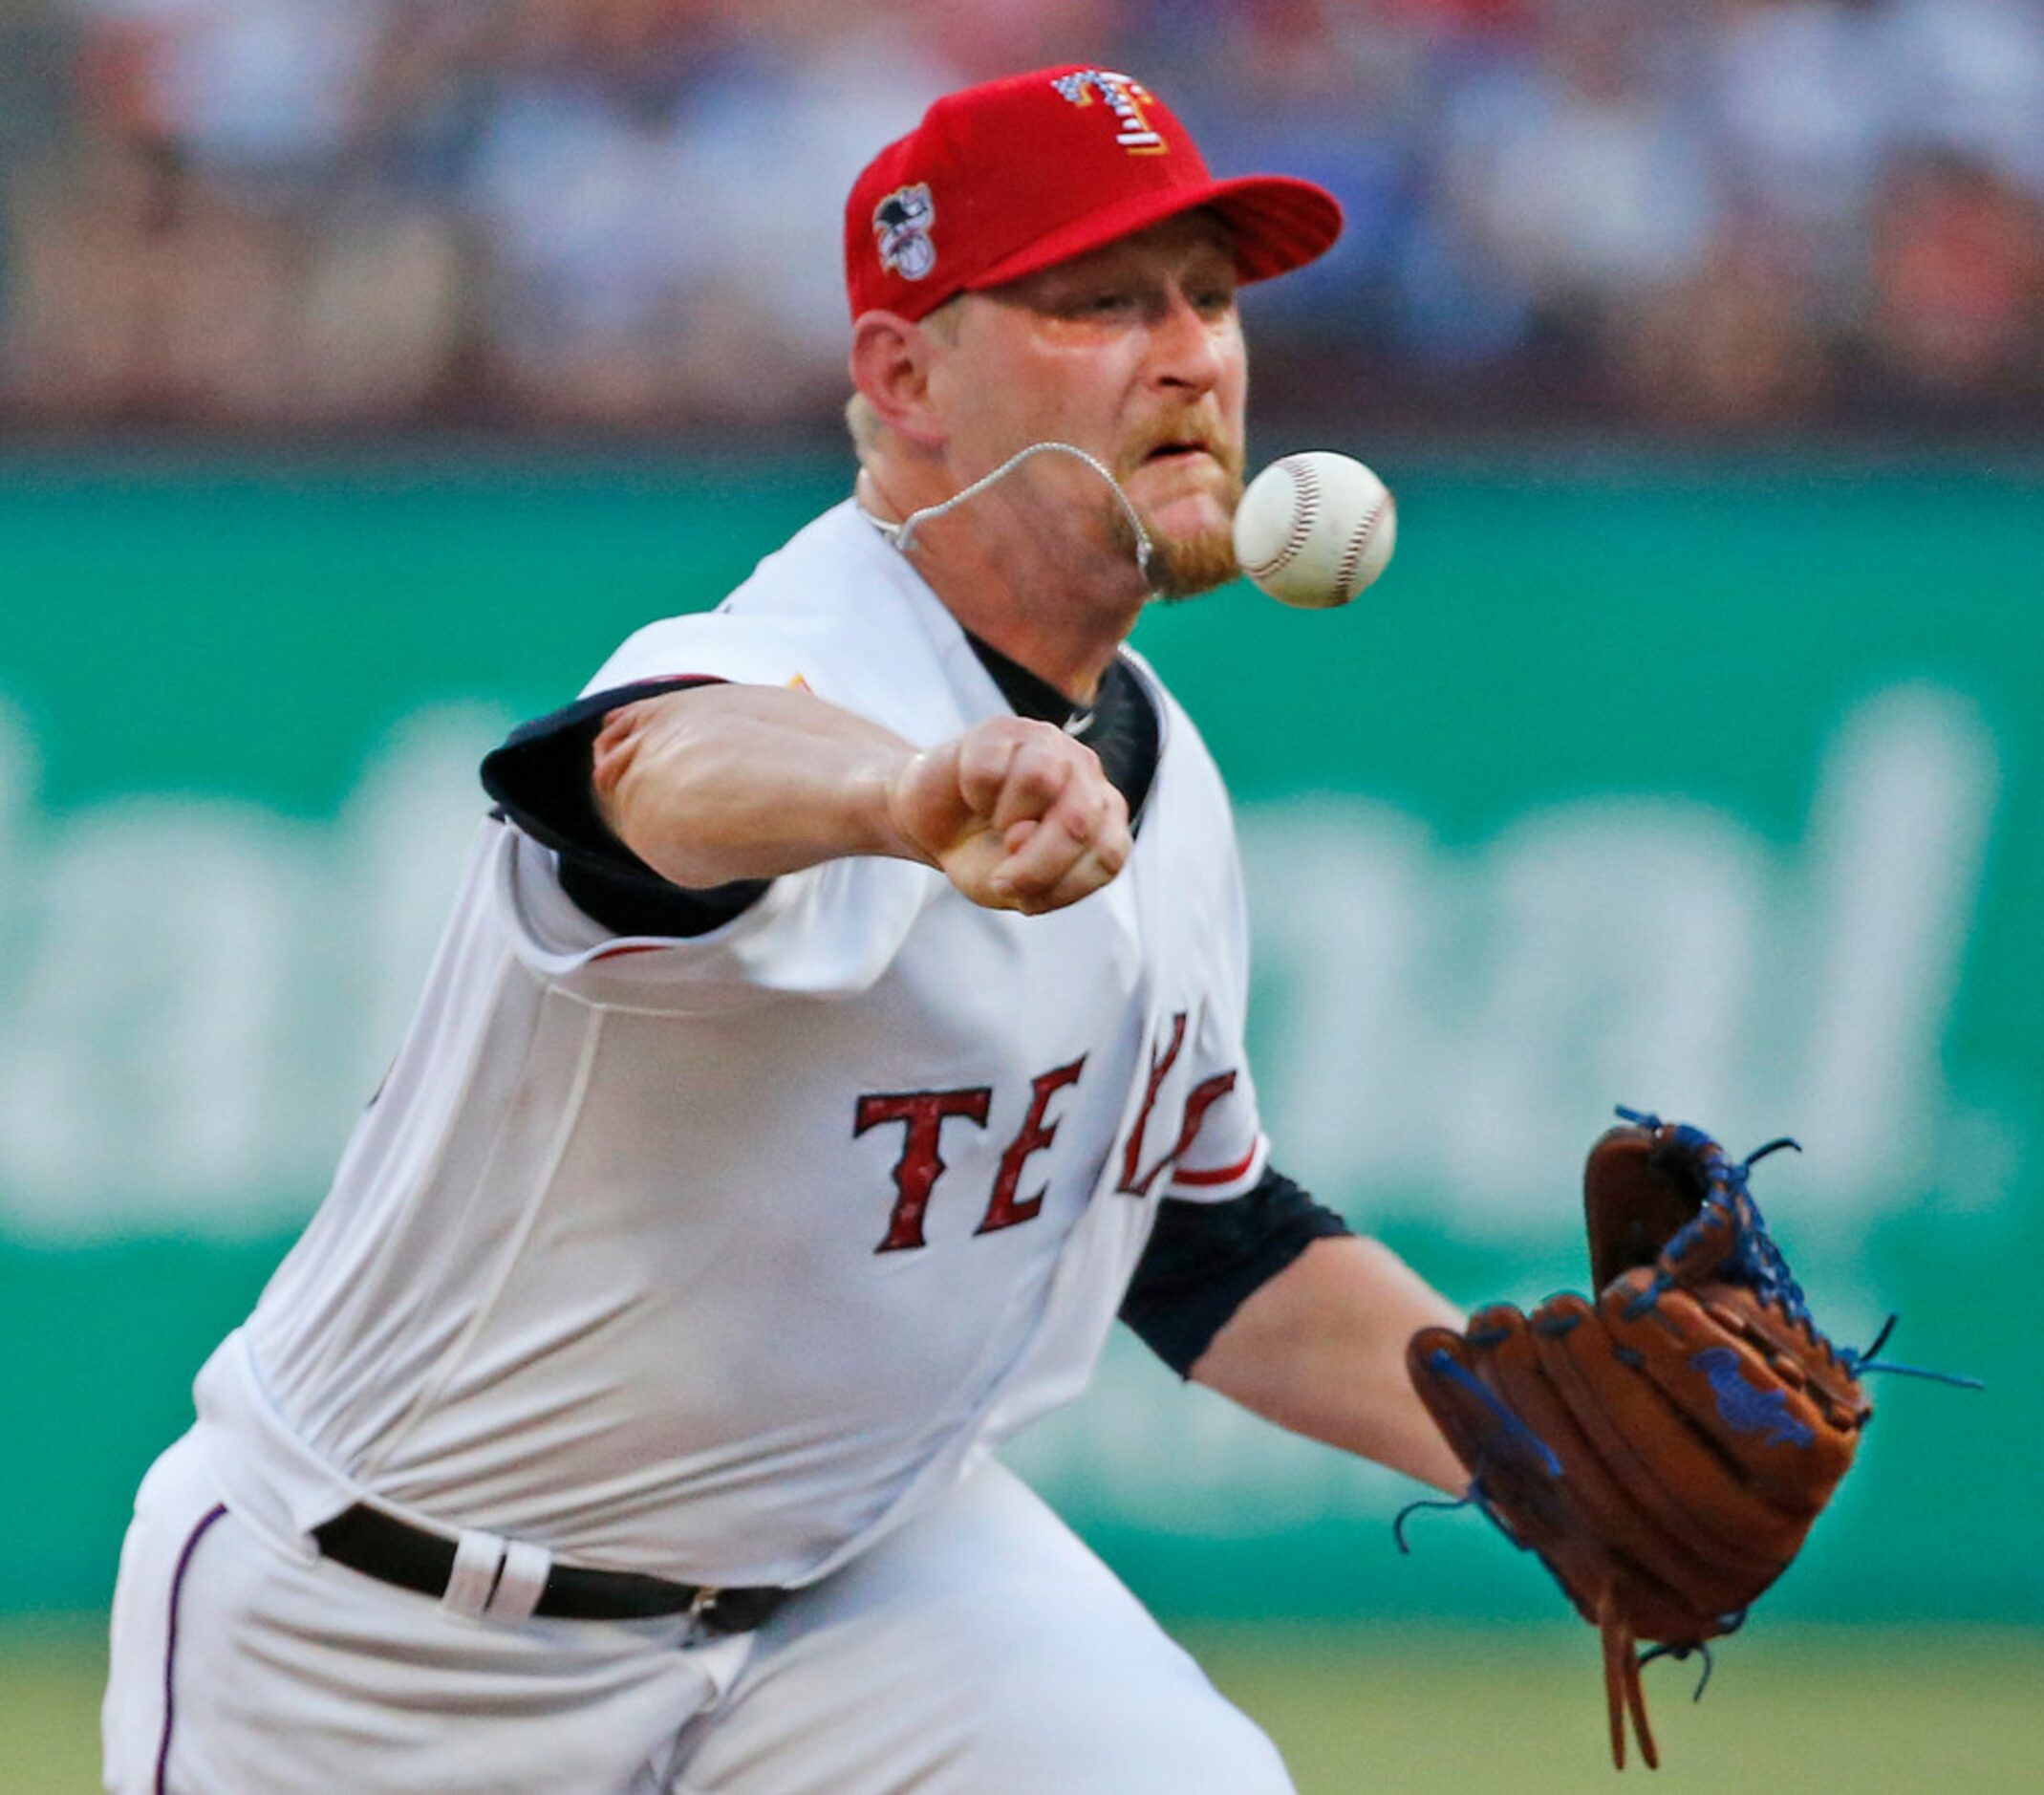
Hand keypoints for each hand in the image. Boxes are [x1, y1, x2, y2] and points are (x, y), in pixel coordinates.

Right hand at [887, 717, 1129, 913]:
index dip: (1064, 885)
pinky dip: (974, 793)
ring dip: (1006, 816)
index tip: (1026, 894)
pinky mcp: (1002, 729)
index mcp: (1104, 819)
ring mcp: (1047, 744)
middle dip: (1035, 863)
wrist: (935, 826)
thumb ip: (1038, 879)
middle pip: (1079, 819)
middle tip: (1002, 879)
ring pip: (1040, 779)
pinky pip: (991, 766)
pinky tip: (975, 795)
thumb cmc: (987, 856)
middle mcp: (1086, 774)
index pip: (1108, 854)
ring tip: (995, 821)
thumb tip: (1023, 834)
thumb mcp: (1014, 890)